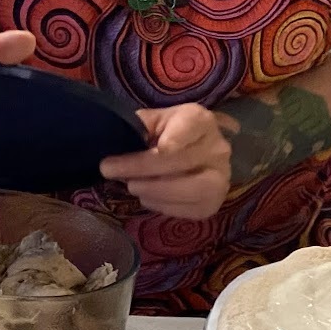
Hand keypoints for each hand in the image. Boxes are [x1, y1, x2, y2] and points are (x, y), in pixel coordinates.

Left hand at [100, 105, 232, 219]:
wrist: (187, 152)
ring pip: (193, 189)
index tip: (158, 147)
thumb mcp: (150, 121)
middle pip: (182, 160)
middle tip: (110, 170)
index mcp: (200, 120)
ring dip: (155, 190)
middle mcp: (217, 148)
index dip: (173, 139)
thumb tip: (116, 138)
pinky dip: (163, 205)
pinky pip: (190, 209)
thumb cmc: (163, 134)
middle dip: (141, 168)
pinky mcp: (213, 202)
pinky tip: (147, 197)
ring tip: (131, 186)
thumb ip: (137, 126)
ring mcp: (221, 177)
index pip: (190, 126)